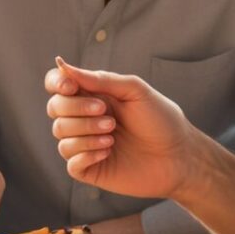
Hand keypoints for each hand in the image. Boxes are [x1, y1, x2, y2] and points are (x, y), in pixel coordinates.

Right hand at [46, 58, 199, 201]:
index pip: (57, 84)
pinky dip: (85, 153)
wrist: (179, 157)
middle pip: (55, 108)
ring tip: (112, 136)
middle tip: (107, 115)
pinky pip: (70, 161)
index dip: (56, 82)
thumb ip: (100, 79)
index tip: (70, 87)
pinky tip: (108, 152)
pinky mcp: (89, 168)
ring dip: (85, 132)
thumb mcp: (135, 91)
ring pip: (60, 134)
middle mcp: (84, 118)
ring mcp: (85, 144)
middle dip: (77, 110)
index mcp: (93, 95)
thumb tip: (62, 65)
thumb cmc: (162, 121)